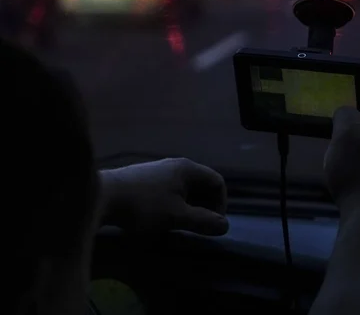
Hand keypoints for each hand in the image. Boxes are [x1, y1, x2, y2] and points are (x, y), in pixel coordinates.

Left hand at [101, 158, 228, 234]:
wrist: (100, 196)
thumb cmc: (143, 205)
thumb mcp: (177, 216)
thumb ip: (203, 221)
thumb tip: (225, 226)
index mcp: (187, 169)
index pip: (217, 182)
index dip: (221, 204)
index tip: (212, 224)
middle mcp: (175, 165)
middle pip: (202, 184)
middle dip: (205, 207)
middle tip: (198, 227)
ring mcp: (159, 171)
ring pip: (185, 189)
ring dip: (189, 207)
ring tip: (180, 225)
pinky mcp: (144, 179)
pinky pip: (169, 190)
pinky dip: (174, 204)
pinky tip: (161, 218)